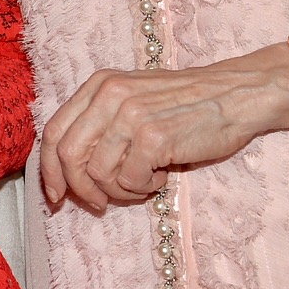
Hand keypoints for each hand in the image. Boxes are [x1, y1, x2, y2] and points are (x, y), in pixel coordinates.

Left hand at [37, 43, 288, 211]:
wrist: (238, 95)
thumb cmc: (185, 106)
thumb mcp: (133, 101)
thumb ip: (100, 125)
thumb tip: (67, 173)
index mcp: (99, 85)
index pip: (54, 132)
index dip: (50, 170)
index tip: (58, 196)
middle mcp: (109, 95)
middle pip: (68, 155)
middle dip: (80, 189)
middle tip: (101, 204)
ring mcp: (131, 114)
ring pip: (99, 174)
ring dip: (121, 190)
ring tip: (146, 179)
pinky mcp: (154, 136)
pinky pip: (130, 180)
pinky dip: (144, 188)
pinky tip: (163, 174)